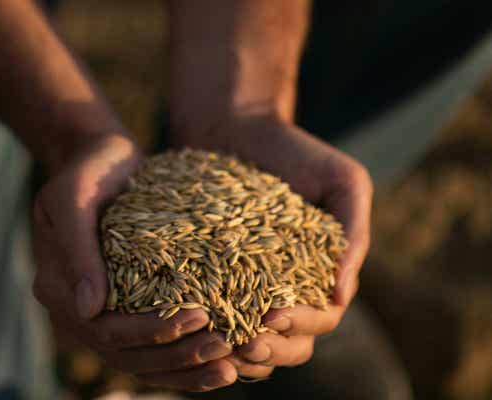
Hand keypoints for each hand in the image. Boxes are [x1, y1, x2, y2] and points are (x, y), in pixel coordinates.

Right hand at [32, 133, 236, 391]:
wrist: (101, 162)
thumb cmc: (88, 171)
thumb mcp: (74, 198)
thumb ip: (77, 249)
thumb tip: (88, 310)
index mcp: (57, 289)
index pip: (105, 329)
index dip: (151, 331)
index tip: (200, 317)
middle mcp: (77, 311)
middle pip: (127, 354)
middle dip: (177, 357)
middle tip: (225, 349)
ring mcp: (102, 313)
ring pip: (141, 360)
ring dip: (185, 369)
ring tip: (230, 367)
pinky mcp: (126, 308)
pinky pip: (153, 346)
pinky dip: (184, 359)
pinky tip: (220, 362)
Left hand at [173, 115, 372, 378]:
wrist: (239, 127)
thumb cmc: (297, 152)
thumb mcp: (343, 182)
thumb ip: (353, 235)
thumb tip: (341, 294)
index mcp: (322, 273)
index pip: (320, 318)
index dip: (299, 325)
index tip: (270, 318)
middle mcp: (288, 286)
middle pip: (289, 341)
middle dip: (270, 349)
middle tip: (244, 344)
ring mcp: (250, 282)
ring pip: (253, 338)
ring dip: (239, 351)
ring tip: (218, 344)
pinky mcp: (214, 271)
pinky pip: (215, 310)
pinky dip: (210, 327)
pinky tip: (191, 326)